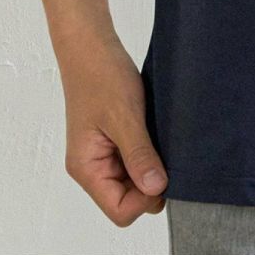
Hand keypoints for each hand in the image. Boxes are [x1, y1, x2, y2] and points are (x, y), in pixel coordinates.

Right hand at [56, 31, 168, 226]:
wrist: (92, 44)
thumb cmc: (101, 75)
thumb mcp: (125, 116)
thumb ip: (139, 154)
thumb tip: (156, 189)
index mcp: (86, 168)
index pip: (120, 209)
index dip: (145, 198)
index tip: (164, 171)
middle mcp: (92, 167)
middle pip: (127, 199)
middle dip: (150, 184)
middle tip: (168, 153)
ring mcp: (103, 155)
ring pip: (133, 181)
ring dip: (150, 166)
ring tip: (161, 138)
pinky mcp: (113, 141)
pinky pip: (134, 161)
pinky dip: (148, 153)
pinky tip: (157, 133)